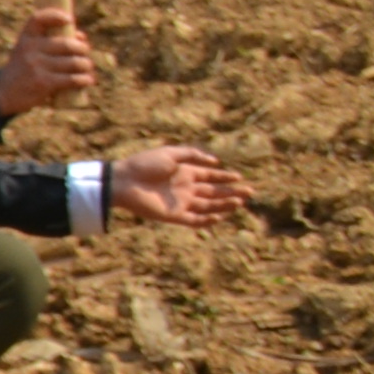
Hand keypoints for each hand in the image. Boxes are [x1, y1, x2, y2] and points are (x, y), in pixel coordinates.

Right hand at [0, 11, 101, 113]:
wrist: (4, 93)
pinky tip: (87, 80)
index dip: (55, 16)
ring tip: (86, 68)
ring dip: (86, 65)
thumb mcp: (29, 51)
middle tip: (85, 53)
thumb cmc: (24, 68)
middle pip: (68, 44)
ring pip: (74, 63)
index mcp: (26, 38)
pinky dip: (84, 79)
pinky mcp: (43, 83)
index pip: (38, 19)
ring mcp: (36, 66)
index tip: (69, 20)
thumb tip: (81, 37)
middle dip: (83, 49)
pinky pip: (72, 79)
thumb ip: (51, 41)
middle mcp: (29, 49)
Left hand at [108, 143, 246, 226]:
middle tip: (250, 192)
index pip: (209, 176)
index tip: (240, 177)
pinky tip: (220, 216)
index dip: (225, 177)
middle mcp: (185, 188)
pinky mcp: (173, 215)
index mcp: (184, 172)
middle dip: (231, 192)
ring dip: (224, 205)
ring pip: (208, 206)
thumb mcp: (170, 153)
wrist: (123, 181)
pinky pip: (194, 220)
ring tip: (240, 202)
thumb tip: (215, 161)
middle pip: (213, 192)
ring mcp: (180, 202)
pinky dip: (207, 220)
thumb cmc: (144, 164)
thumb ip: (192, 155)